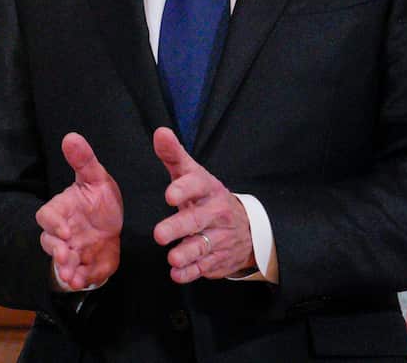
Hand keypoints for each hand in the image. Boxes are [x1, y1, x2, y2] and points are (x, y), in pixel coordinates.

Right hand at [35, 132, 122, 290]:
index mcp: (62, 210)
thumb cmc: (100, 199)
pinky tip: (84, 282)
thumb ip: (84, 160)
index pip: (47, 216)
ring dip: (65, 270)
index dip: (53, 224)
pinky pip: (79, 276)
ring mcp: (72, 251)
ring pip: (61, 263)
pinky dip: (81, 280)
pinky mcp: (85, 267)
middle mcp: (63, 233)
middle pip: (50, 243)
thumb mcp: (96, 178)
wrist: (118, 225)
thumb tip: (71, 136)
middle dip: (56, 252)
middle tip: (66, 257)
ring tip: (72, 277)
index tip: (65, 230)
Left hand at [151, 127, 255, 282]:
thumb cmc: (208, 197)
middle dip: (179, 227)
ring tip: (172, 258)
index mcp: (209, 189)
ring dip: (186, 253)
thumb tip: (160, 133)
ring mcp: (218, 238)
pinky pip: (203, 268)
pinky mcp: (217, 259)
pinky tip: (177, 273)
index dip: (184, 189)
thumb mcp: (194, 174)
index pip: (197, 185)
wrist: (246, 228)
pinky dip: (190, 273)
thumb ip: (174, 155)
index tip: (169, 194)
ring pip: (201, 246)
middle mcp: (216, 213)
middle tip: (159, 234)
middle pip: (197, 220)